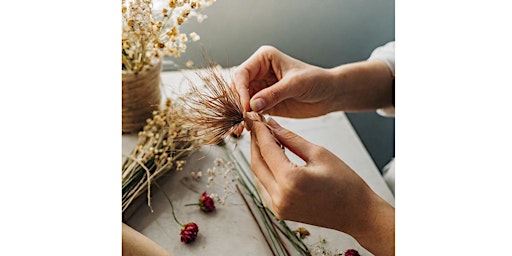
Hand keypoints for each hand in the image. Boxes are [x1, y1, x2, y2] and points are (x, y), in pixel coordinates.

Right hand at [233, 46, 394, 119]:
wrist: (330, 94)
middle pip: (237, 88)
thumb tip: (253, 105)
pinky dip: (248, 120)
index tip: (246, 107)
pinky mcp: (264, 103)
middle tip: (241, 120)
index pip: (242, 74)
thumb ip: (274, 94)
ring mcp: (260, 88)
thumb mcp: (296, 84)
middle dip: (237, 104)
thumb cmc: (317, 80)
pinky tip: (248, 129)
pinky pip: (250, 112)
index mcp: (264, 59)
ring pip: (241, 102)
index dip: (241, 91)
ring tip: (242, 128)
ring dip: (240, 115)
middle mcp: (259, 72)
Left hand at [246, 112, 394, 254]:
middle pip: (256, 163)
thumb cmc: (345, 183)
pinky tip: (270, 158)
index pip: (267, 149)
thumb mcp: (319, 153)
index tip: (254, 116)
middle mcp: (280, 197)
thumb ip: (291, 139)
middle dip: (255, 142)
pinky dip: (264, 171)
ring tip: (264, 138)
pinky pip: (263, 187)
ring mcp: (278, 207)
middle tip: (257, 125)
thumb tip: (271, 125)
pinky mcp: (279, 212)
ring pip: (257, 175)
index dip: (259, 130)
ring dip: (258, 156)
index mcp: (291, 180)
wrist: (357, 213)